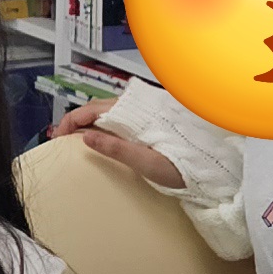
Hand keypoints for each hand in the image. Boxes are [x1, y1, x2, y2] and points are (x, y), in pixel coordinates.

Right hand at [55, 99, 183, 191]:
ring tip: (79, 137)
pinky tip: (104, 134)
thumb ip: (116, 148)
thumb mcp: (147, 162)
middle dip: (78, 121)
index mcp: (134, 115)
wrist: (213, 165)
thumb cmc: (184, 166)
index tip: (58, 135)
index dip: (71, 121)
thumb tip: (86, 136)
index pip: (91, 110)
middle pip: (98, 107)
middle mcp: (138, 108)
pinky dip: (105, 123)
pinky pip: (121, 115)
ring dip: (91, 121)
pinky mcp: (152, 119)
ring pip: (109, 110)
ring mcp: (145, 112)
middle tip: (64, 138)